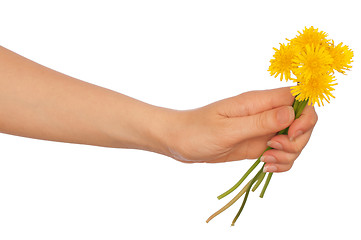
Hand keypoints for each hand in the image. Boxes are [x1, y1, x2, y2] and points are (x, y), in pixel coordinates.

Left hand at [165, 87, 316, 171]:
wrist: (179, 141)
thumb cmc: (197, 131)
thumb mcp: (228, 129)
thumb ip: (260, 122)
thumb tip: (293, 112)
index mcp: (257, 102)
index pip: (296, 98)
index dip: (304, 115)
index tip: (292, 133)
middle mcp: (263, 113)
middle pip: (301, 121)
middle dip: (297, 140)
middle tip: (273, 149)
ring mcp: (261, 130)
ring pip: (293, 140)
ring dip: (288, 154)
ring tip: (266, 162)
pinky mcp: (257, 144)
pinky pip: (281, 153)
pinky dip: (280, 162)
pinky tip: (266, 167)